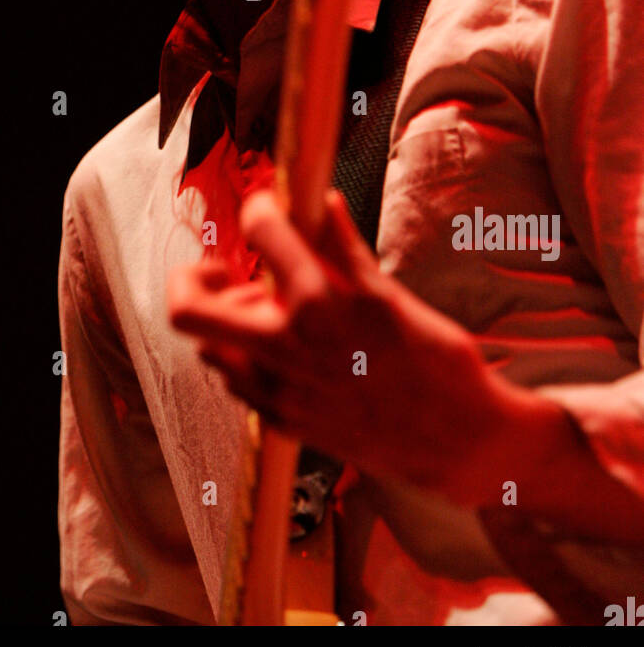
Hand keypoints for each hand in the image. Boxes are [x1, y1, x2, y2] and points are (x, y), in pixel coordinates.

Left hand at [168, 186, 539, 504]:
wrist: (459, 443)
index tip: (265, 209)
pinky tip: (283, 348)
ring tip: (267, 311)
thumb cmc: (438, 364)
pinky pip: (236, 382)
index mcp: (322, 304)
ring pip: (208, 347)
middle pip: (188, 310)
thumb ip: (344, 250)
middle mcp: (291, 349)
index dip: (259, 209)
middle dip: (193, 278)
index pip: (261, 232)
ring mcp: (282, 393)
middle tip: (222, 268)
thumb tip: (322, 204)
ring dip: (227, 322)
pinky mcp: (286, 424)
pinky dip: (246, 357)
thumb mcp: (391, 296)